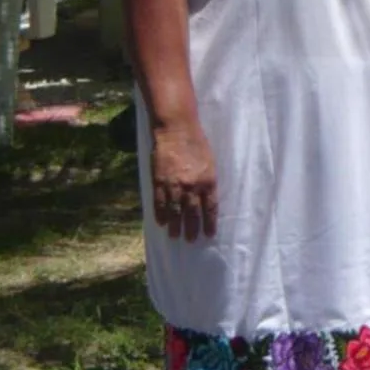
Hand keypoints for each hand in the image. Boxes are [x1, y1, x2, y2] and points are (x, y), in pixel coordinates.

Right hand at [151, 120, 217, 240]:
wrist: (177, 129)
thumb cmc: (197, 143)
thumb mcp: (210, 162)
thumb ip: (208, 181)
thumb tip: (206, 199)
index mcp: (208, 181)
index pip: (210, 208)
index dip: (209, 223)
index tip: (208, 234)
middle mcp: (193, 186)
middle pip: (192, 214)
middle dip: (192, 229)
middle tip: (190, 240)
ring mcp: (175, 185)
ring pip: (175, 212)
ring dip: (175, 226)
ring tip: (175, 236)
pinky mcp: (159, 181)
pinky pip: (160, 203)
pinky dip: (160, 214)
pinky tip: (161, 222)